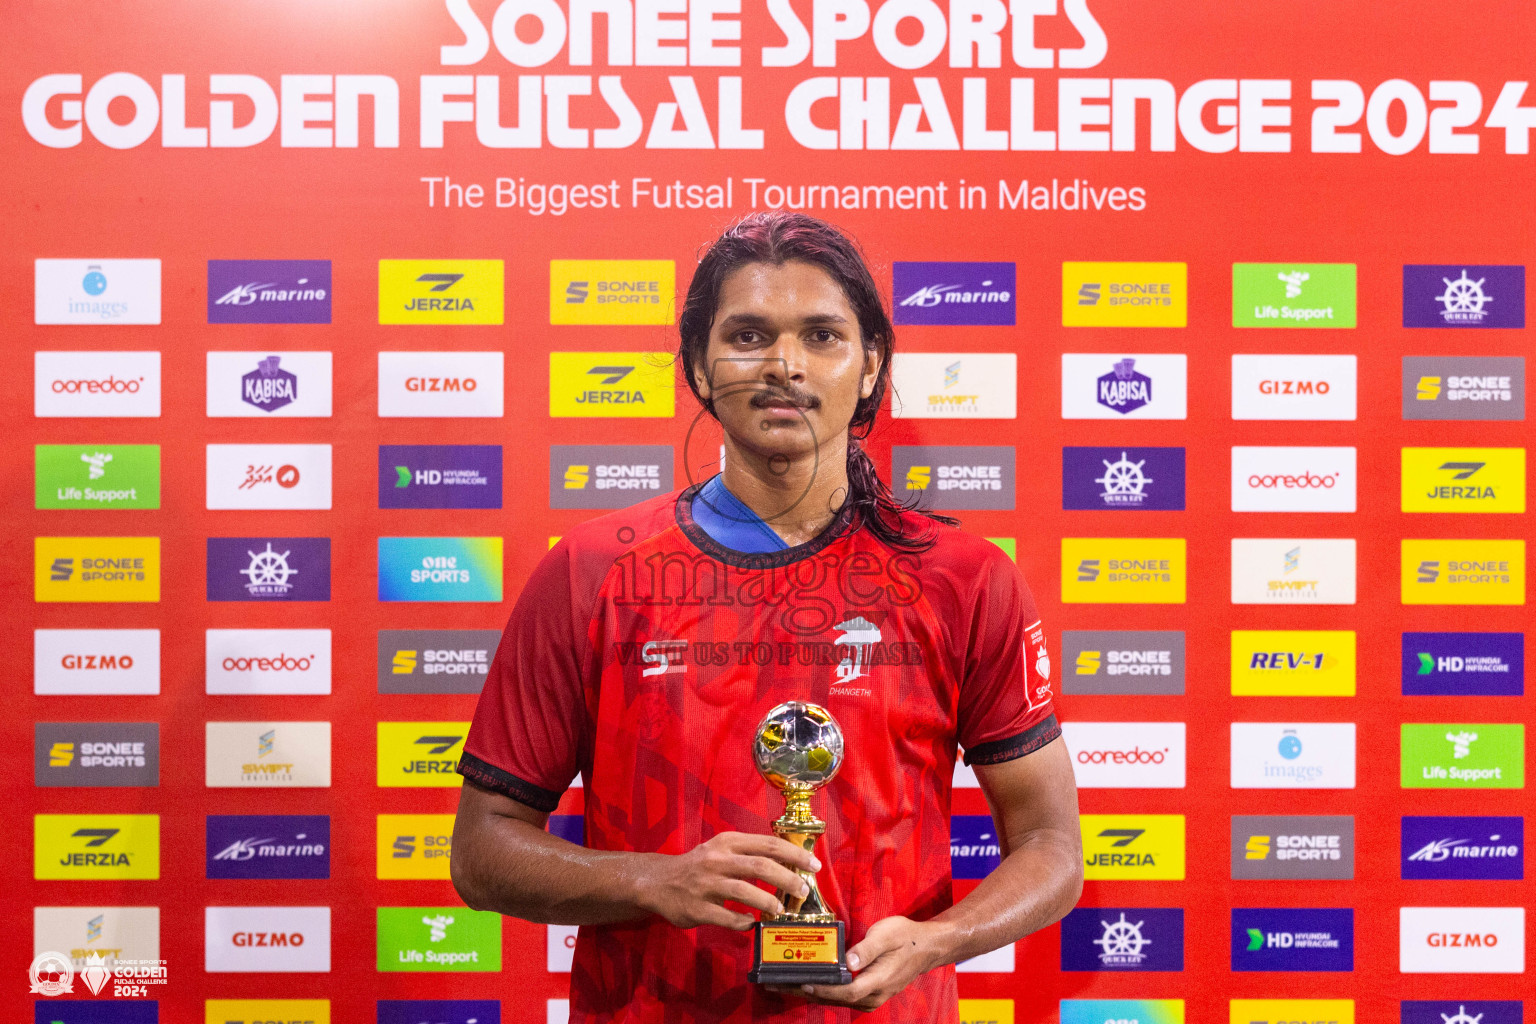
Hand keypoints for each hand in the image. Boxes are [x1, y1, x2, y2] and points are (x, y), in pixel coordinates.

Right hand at [633, 832, 818, 930]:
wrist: (658, 882)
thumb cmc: (699, 866)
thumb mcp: (722, 849)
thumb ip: (751, 853)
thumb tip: (791, 863)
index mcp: (727, 842)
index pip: (768, 843)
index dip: (794, 854)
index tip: (813, 865)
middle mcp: (717, 860)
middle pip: (760, 865)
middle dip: (788, 878)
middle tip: (803, 890)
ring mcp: (706, 884)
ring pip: (744, 890)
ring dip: (768, 902)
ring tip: (782, 911)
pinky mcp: (696, 908)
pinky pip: (727, 917)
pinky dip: (743, 922)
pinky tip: (752, 924)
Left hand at [768, 916, 950, 1009]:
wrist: (926, 947)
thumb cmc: (905, 937)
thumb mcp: (887, 934)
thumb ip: (867, 948)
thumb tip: (849, 960)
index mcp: (878, 980)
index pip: (847, 991)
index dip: (824, 990)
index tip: (803, 983)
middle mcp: (873, 994)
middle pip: (835, 998)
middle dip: (805, 991)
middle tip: (777, 982)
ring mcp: (870, 997)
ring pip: (836, 999)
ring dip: (810, 992)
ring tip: (784, 982)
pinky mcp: (867, 993)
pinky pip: (841, 996)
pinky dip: (823, 990)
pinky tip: (807, 982)